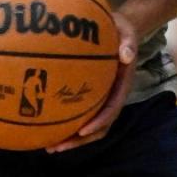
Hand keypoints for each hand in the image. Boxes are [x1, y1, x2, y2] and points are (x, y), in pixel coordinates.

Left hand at [45, 10, 136, 152]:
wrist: (120, 29)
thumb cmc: (122, 30)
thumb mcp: (128, 31)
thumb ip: (129, 42)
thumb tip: (127, 54)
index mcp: (122, 85)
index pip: (112, 109)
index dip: (99, 122)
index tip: (82, 131)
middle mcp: (112, 96)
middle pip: (98, 127)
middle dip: (79, 140)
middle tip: (58, 147)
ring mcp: (102, 98)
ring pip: (88, 126)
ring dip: (72, 139)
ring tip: (49, 146)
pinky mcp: (91, 95)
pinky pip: (80, 114)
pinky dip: (66, 123)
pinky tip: (47, 125)